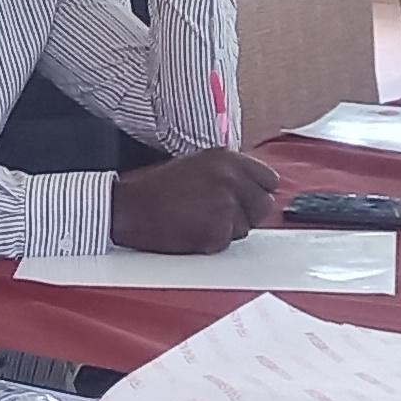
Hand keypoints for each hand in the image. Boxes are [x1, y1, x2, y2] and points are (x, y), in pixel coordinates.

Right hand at [109, 148, 278, 253]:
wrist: (131, 208)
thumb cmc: (157, 189)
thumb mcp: (198, 165)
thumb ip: (229, 173)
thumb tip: (254, 188)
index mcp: (227, 158)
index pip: (269, 179)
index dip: (256, 192)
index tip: (245, 199)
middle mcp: (230, 178)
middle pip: (264, 205)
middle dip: (248, 213)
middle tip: (222, 214)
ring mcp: (225, 205)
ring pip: (247, 227)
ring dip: (228, 229)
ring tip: (199, 219)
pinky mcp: (217, 230)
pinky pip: (227, 242)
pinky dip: (212, 242)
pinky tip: (193, 230)